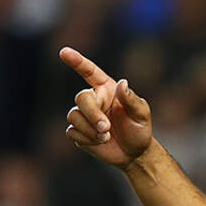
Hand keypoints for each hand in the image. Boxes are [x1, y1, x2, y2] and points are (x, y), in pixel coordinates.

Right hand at [59, 47, 151, 168]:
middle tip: (106, 128)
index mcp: (106, 89)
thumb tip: (122, 83)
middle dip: (92, 114)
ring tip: (106, 137)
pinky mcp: (78, 131)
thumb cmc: (139, 129)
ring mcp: (84, 115)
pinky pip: (72, 131)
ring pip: (74, 116)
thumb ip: (131, 99)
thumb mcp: (142, 114)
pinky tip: (99, 142)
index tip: (64, 52)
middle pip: (81, 98)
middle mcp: (93, 99)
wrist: (134, 152)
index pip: (90, 72)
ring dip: (90, 129)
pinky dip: (86, 139)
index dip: (77, 61)